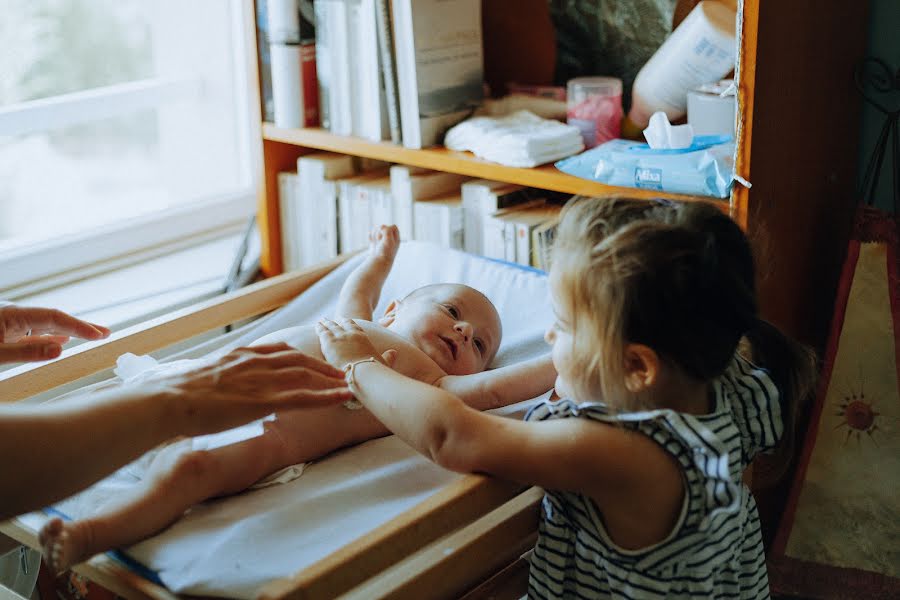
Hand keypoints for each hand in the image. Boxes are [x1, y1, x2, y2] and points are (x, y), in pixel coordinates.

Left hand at [0, 305, 109, 362]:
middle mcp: (15, 316)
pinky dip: (51, 338)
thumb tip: (59, 350)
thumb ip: (26, 351)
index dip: (78, 326)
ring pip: (47, 327)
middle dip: (81, 326)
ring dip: (70, 332)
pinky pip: (35, 334)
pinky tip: (61, 341)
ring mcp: (10, 324)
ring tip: (91, 336)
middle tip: (105, 333)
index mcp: (13, 314)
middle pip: (56, 320)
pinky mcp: (6, 333)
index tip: (97, 335)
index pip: (54, 318)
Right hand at [163, 343, 353, 435]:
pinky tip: (342, 397)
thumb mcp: (204, 378)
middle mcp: (255, 362)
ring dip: (329, 378)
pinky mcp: (262, 401)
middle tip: (339, 370)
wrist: (168, 400)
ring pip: (305, 375)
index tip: (313, 358)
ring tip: (348, 383)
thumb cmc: (178, 395)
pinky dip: (326, 397)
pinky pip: (303, 398)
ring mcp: (260, 380)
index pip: (279, 350)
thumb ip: (221, 380)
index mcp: (241, 355)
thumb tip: (222, 390)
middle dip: (321, 364)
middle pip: (298, 359)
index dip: (299, 355)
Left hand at [316, 318, 395, 369]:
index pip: (355, 327)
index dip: (350, 324)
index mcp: (363, 338)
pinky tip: (317, 325)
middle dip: (336, 322)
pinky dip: (320, 327)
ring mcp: (339, 337)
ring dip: (327, 323)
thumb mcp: (384, 363)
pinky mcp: (328, 343)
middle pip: (341, 325)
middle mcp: (351, 334)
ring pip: (331, 326)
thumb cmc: (375, 371)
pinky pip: (322, 331)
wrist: (363, 374)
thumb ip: (389, 357)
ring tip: (322, 320)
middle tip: (330, 319)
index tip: (346, 320)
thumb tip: (394, 353)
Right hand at [369, 224, 399, 262]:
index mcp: (396, 238)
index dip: (388, 229)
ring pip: (377, 229)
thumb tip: (382, 226)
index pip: (393, 226)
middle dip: (380, 232)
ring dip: (375, 234)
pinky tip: (373, 243)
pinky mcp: (375, 242)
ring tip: (377, 242)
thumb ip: (387, 231)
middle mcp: (390, 238)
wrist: (378, 262)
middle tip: (380, 240)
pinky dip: (370, 237)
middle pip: (384, 227)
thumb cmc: (385, 252)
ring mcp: (382, 240)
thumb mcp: (389, 240)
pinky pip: (371, 234)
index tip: (385, 235)